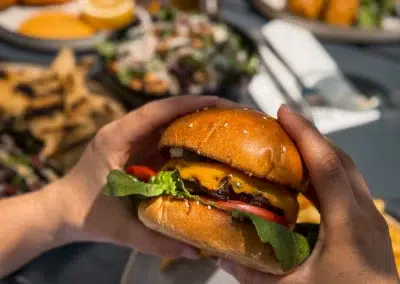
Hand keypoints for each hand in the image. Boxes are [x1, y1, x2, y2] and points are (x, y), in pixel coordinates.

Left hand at [51, 95, 234, 258]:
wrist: (64, 210)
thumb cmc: (86, 214)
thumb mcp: (120, 231)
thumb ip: (156, 241)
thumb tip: (197, 252)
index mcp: (116, 139)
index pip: (154, 113)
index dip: (187, 104)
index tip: (218, 102)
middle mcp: (126, 132)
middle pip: (167, 111)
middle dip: (202, 108)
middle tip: (237, 114)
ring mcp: (133, 138)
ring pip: (169, 121)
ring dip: (198, 119)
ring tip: (232, 125)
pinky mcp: (140, 148)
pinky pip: (168, 136)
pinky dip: (190, 136)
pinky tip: (212, 144)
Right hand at [219, 105, 398, 283]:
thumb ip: (254, 274)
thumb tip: (221, 257)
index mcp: (347, 221)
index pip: (326, 165)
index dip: (305, 134)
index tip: (283, 112)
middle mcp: (364, 212)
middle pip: (340, 159)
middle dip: (312, 136)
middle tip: (282, 125)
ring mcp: (371, 218)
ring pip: (348, 171)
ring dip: (321, 152)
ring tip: (292, 146)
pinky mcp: (371, 226)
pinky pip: (349, 186)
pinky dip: (329, 173)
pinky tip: (309, 181)